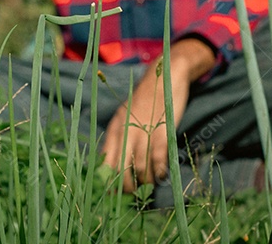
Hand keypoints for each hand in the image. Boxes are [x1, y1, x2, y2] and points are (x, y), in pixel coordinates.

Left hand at [101, 38, 214, 192]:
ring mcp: (144, 130)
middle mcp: (126, 130)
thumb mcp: (125, 116)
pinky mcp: (163, 130)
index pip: (105, 161)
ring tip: (149, 187)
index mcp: (114, 127)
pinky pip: (159, 158)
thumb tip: (113, 165)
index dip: (108, 181)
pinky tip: (162, 176)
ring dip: (145, 181)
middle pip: (121, 168)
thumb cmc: (145, 100)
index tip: (112, 194)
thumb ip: (119, 137)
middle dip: (126, 187)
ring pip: (140, 167)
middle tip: (133, 194)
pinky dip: (160, 171)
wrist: (166, 75)